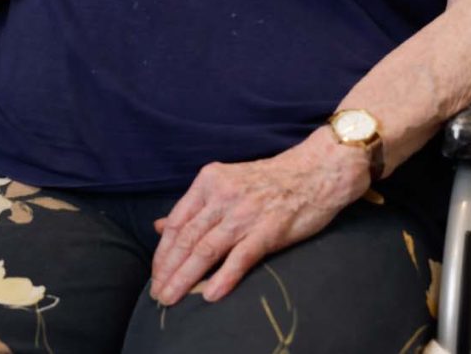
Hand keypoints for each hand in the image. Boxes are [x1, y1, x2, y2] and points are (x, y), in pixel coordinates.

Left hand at [149, 130, 370, 304]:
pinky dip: (223, 278)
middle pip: (187, 238)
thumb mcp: (225, 183)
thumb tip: (158, 226)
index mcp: (209, 182)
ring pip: (206, 250)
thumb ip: (193, 206)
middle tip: (158, 293)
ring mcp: (245, 213)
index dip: (162, 252)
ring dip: (186, 278)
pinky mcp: (269, 230)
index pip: (176, 222)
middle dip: (168, 270)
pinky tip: (210, 295)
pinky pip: (240, 257)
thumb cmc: (269, 181)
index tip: (155, 274)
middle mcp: (222, 196)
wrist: (316, 172)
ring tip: (172, 298)